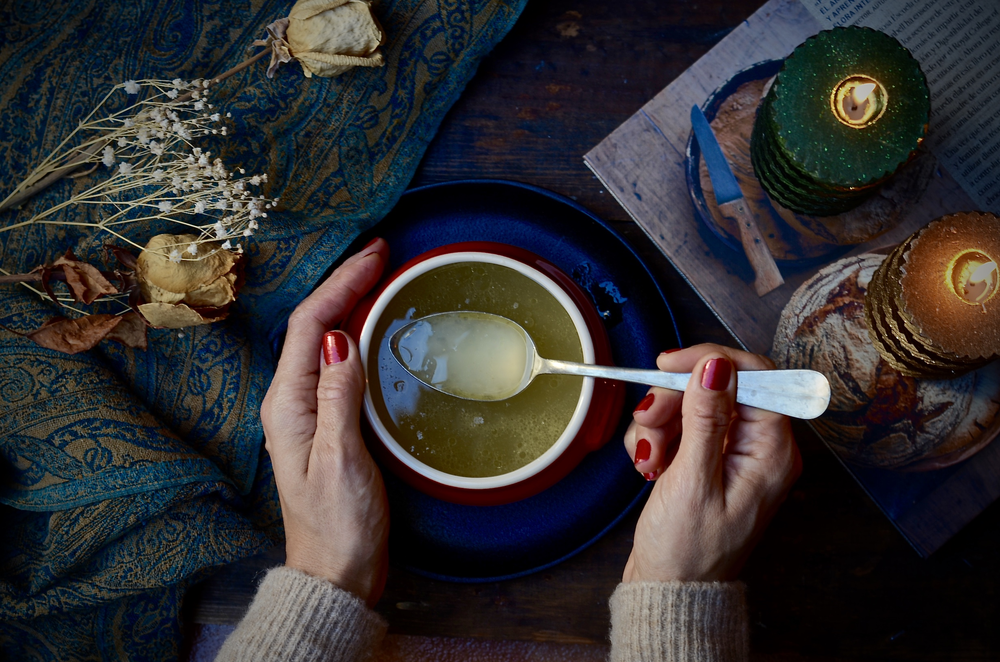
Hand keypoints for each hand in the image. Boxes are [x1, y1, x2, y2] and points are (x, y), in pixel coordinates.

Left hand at [260, 238, 389, 606]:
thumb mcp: (340, 460)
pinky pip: (337, 363)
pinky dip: (356, 333)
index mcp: (287, 405)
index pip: (307, 325)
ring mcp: (308, 411)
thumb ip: (338, 397)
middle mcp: (291, 401)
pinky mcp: (327, 423)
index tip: (374, 254)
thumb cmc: (338, 525)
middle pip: (311, 324)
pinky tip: (374, 326)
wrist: (335, 572)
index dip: (340, 283)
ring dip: (349, 302)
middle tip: (382, 252)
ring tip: (379, 274)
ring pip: (324, 339)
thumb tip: (338, 337)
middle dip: (344, 282)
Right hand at [622, 344, 800, 582]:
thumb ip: (705, 418)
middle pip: (717, 387)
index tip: (668, 365)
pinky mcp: (707, 459)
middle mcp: (758, 447)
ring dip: (660, 421)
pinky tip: (650, 465)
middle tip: (647, 421)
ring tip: (647, 458)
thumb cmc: (687, 551)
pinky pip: (681, 425)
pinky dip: (658, 437)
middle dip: (675, 398)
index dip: (710, 362)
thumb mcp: (692, 481)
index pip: (755, 376)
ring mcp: (731, 453)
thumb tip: (716, 365)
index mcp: (771, 451)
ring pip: (693, 403)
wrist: (670, 591)